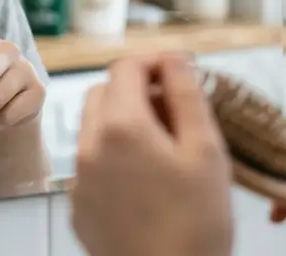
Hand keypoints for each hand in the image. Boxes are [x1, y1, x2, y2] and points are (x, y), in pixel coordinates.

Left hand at [70, 54, 232, 255]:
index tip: (179, 72)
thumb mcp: (207, 151)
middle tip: (173, 108)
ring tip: (161, 146)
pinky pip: (90, 164)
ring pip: (92, 128)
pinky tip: (144, 180)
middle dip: (134, 89)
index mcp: (121, 126)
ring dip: (121, 122)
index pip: (126, 67)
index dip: (154, 62)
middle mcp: (89, 147)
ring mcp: (78, 179)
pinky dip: (112, 157)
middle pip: (102, 92)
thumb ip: (187, 95)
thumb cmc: (196, 225)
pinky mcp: (78, 207)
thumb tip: (175, 60)